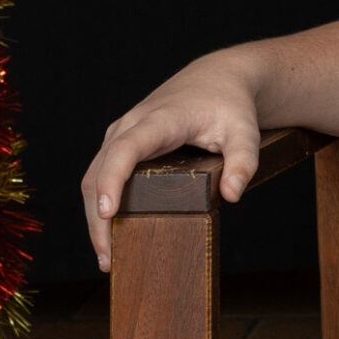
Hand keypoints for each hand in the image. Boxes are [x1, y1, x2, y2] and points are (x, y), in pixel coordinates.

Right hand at [80, 52, 265, 273]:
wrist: (218, 78)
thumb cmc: (230, 104)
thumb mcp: (245, 130)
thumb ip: (244, 160)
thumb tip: (233, 194)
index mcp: (159, 120)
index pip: (125, 150)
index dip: (112, 180)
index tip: (107, 212)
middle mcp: (130, 125)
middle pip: (99, 172)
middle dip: (98, 218)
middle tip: (111, 259)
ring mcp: (120, 134)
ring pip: (93, 177)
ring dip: (94, 218)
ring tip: (109, 257)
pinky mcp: (119, 143)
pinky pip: (100, 175)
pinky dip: (98, 205)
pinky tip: (108, 234)